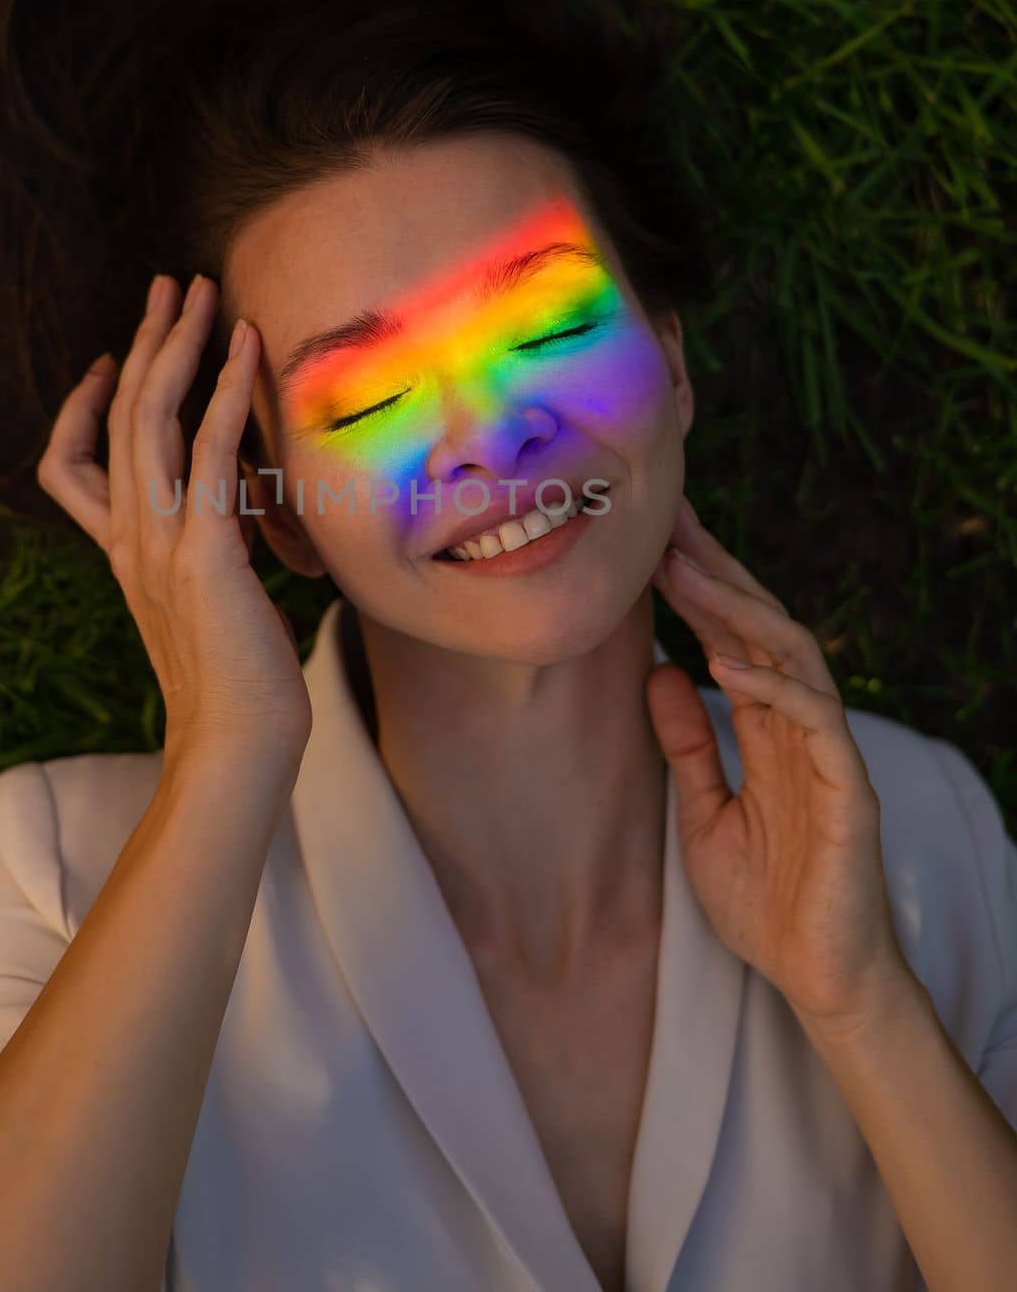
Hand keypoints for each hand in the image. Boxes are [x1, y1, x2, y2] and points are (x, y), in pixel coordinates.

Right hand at [36, 273, 312, 768]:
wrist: (237, 742)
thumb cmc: (234, 681)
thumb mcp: (201, 605)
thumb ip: (200, 555)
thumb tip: (231, 523)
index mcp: (122, 551)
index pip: (70, 464)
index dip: (83, 407)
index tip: (114, 362)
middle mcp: (129, 538)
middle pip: (118, 417)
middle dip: (145, 343)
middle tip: (170, 286)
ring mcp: (160, 541)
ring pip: (151, 417)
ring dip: (177, 345)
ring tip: (201, 291)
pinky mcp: (205, 550)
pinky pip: (209, 451)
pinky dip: (226, 390)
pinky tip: (247, 347)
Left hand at [646, 496, 915, 1039]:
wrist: (818, 980)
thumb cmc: (766, 901)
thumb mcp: (703, 812)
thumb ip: (687, 746)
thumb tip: (662, 673)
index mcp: (768, 731)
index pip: (735, 640)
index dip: (700, 589)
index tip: (653, 543)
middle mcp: (801, 729)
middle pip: (764, 629)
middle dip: (718, 572)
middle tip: (668, 523)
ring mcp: (829, 755)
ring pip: (793, 658)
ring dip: (739, 611)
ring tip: (686, 572)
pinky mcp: (850, 791)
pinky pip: (818, 723)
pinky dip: (775, 688)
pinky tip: (727, 663)